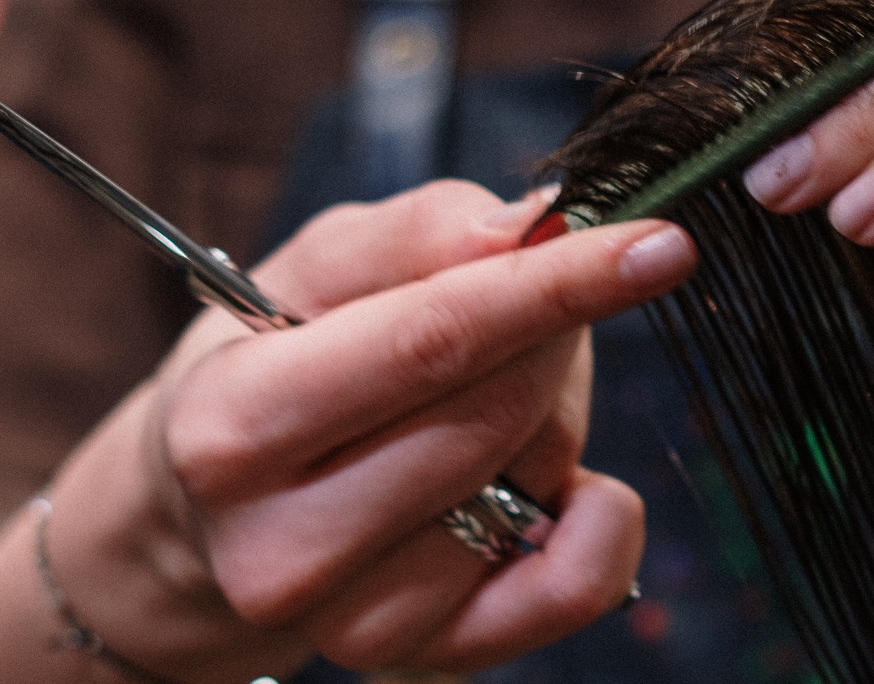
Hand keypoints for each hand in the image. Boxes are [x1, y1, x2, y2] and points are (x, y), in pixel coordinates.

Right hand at [0, 181, 695, 680]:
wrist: (213, 510)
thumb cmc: (277, 360)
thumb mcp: (316, 267)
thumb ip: (418, 232)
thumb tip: (527, 231)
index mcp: (234, 425)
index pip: (434, 339)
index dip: (559, 283)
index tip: (660, 243)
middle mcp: (282, 543)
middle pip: (499, 409)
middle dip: (552, 333)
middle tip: (533, 306)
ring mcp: (353, 619)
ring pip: (537, 483)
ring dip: (554, 419)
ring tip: (485, 404)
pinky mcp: (426, 658)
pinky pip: (575, 585)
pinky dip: (599, 517)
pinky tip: (555, 484)